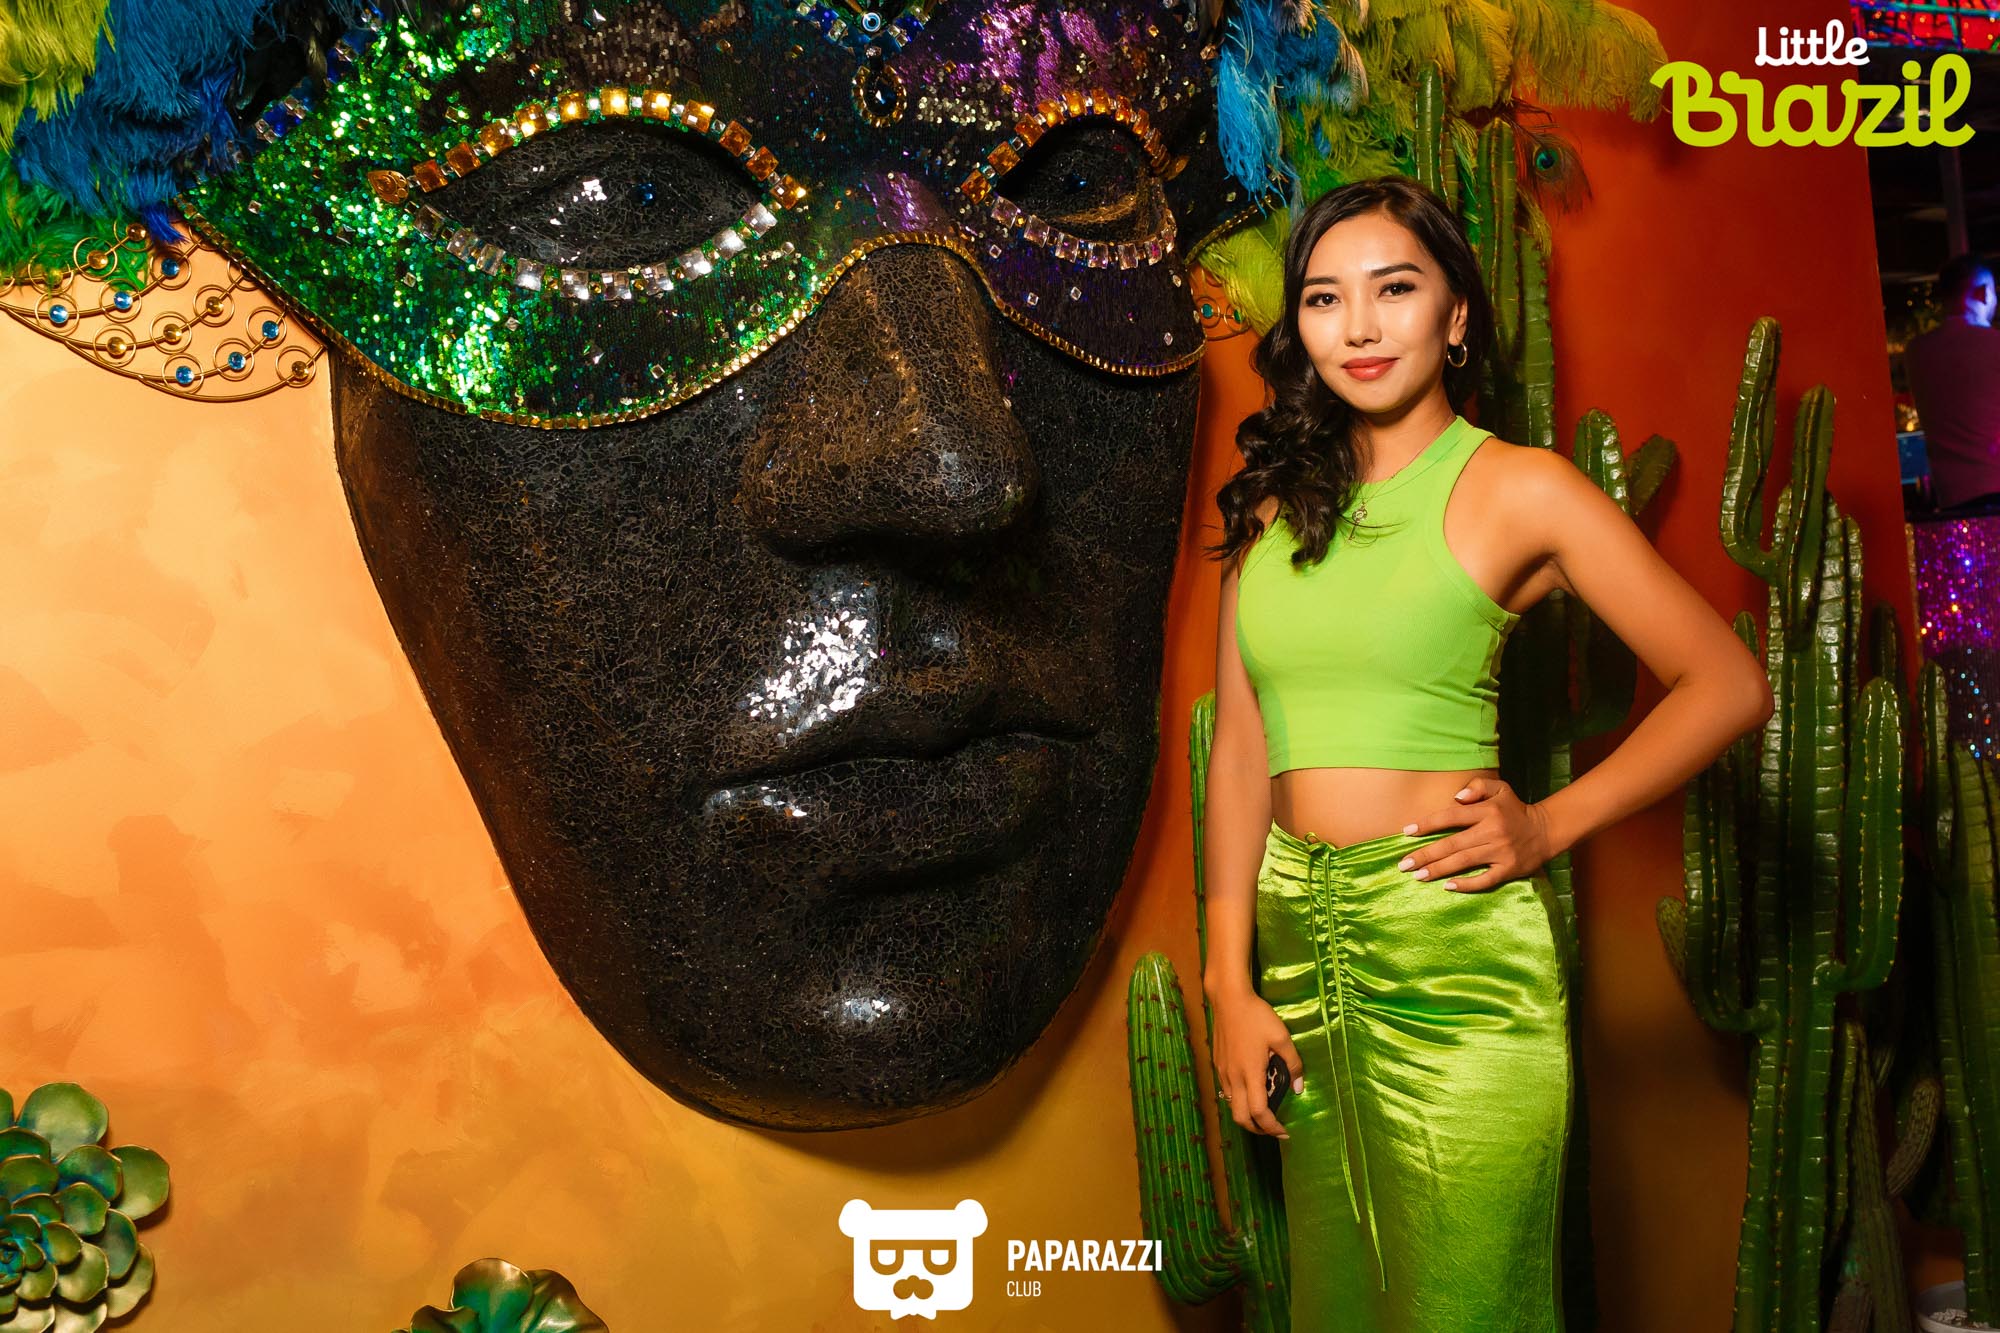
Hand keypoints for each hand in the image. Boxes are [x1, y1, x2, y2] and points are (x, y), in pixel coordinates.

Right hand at [1207, 986, 1301, 1138]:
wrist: (1228, 999)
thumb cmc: (1257, 1016)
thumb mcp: (1281, 1037)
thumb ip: (1292, 1064)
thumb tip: (1299, 1088)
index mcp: (1250, 1074)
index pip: (1259, 1113)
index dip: (1272, 1127)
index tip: (1284, 1131)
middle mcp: (1233, 1078)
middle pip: (1240, 1117)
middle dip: (1257, 1129)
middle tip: (1273, 1129)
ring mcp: (1222, 1072)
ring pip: (1231, 1106)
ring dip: (1247, 1116)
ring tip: (1263, 1112)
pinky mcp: (1218, 1064)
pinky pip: (1228, 1092)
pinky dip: (1239, 1101)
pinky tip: (1250, 1090)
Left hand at [1396, 777, 1554, 892]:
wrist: (1546, 831)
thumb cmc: (1514, 809)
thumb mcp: (1500, 788)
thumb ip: (1477, 786)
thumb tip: (1456, 797)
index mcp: (1487, 811)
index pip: (1451, 816)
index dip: (1427, 824)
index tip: (1407, 832)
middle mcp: (1492, 831)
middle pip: (1452, 844)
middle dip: (1426, 855)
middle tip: (1403, 864)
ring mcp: (1501, 852)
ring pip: (1464, 862)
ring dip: (1439, 870)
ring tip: (1417, 875)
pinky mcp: (1509, 869)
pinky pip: (1485, 880)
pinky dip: (1467, 885)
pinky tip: (1448, 886)